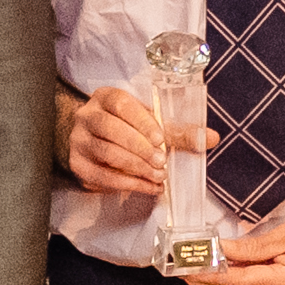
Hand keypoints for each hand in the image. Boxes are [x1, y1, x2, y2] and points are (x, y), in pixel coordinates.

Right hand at [57, 83, 173, 198]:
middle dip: (139, 147)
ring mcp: (79, 141)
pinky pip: (102, 176)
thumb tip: (206, 138)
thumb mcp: (149, 123)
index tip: (160, 139)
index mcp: (105, 97)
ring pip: (106, 153)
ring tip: (158, 175)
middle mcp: (87, 116)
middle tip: (161, 161)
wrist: (95, 142)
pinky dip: (129, 184)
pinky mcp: (78, 165)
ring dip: (136, 167)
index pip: (121, 104)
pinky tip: (148, 186)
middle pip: (109, 128)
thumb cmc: (126, 129)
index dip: (142, 122)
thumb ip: (176, 131)